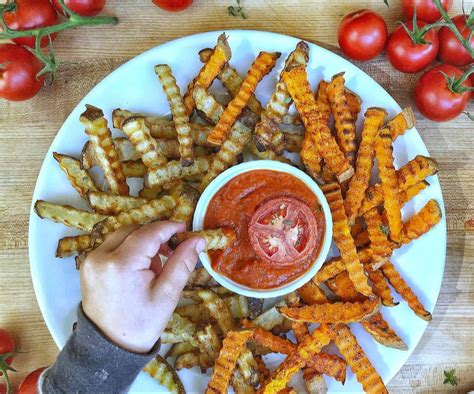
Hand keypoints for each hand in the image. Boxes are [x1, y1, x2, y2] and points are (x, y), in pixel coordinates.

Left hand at [81, 221, 204, 353]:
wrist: (110, 346)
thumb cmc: (141, 324)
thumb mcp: (167, 294)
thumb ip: (183, 263)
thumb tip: (197, 240)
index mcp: (121, 264)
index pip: (149, 233)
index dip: (169, 228)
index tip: (185, 229)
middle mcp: (101, 257)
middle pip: (135, 230)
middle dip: (155, 237)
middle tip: (171, 253)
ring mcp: (91, 260)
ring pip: (123, 236)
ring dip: (142, 243)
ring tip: (153, 267)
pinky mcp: (88, 265)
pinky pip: (112, 246)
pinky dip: (129, 250)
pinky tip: (138, 270)